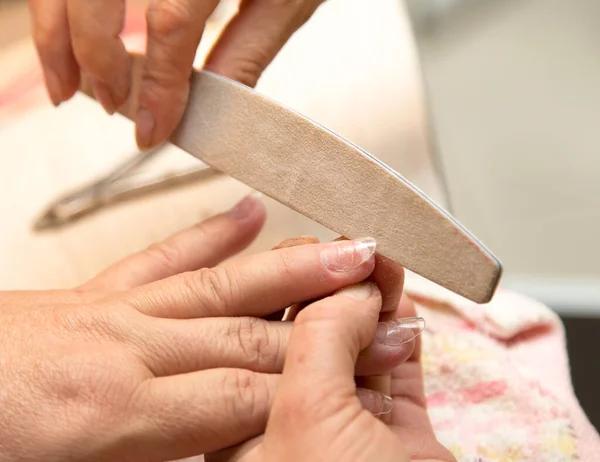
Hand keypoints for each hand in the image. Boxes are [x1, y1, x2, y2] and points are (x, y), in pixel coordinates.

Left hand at [0, 194, 414, 460]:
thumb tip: (224, 449)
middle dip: (326, 324)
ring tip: (349, 250)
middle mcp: (127, 347)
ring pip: (220, 283)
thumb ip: (155, 460)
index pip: (245, 394)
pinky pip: (161, 256)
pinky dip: (209, 231)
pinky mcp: (94, 292)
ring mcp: (112, 310)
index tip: (368, 372)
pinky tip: (250, 212)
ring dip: (292, 267)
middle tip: (386, 308)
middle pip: (248, 335)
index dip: (313, 383)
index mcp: (118, 411)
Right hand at [28, 0, 323, 148]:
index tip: (149, 129)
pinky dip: (58, 5)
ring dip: (55, 31)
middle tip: (110, 105)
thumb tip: (206, 107)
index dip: (156, 83)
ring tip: (67, 85)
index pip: (172, 24)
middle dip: (94, 58)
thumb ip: (247, 48)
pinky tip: (64, 38)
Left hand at [207, 258, 455, 461]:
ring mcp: (348, 429)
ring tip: (384, 260)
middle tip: (353, 248)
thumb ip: (321, 342)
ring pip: (354, 347)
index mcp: (241, 431)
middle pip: (309, 336)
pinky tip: (402, 294)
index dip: (285, 289)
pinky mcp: (399, 436)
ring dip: (371, 301)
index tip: (314, 251)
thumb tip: (352, 290)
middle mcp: (292, 426)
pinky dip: (403, 331)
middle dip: (333, 287)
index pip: (255, 338)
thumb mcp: (311, 419)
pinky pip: (398, 370)